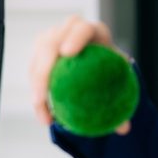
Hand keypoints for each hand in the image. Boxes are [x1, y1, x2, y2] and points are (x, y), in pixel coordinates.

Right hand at [29, 15, 130, 134]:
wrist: (98, 64)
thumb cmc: (112, 70)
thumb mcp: (121, 81)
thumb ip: (124, 102)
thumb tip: (124, 128)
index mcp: (92, 31)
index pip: (81, 28)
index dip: (74, 37)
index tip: (67, 53)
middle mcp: (67, 31)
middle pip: (50, 44)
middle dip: (42, 70)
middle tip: (42, 97)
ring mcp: (50, 39)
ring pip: (37, 60)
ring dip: (37, 88)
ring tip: (43, 114)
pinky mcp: (39, 52)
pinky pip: (33, 72)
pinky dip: (37, 95)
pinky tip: (43, 115)